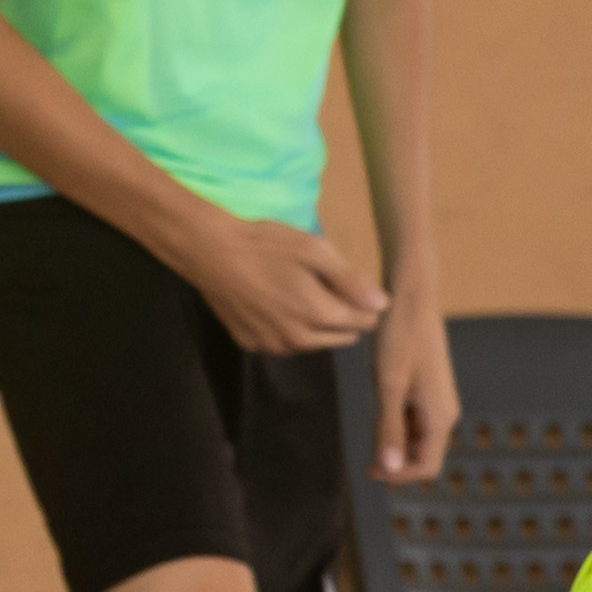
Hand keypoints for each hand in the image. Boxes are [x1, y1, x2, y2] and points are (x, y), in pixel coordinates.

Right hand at [181, 213, 388, 354]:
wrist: (208, 251)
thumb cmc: (265, 245)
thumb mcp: (315, 251)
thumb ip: (351, 281)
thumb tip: (383, 305)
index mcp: (321, 315)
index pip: (363, 323)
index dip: (363, 304)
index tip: (350, 286)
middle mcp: (300, 340)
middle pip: (342, 337)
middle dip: (342, 317)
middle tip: (323, 287)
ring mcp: (273, 346)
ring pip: (314, 343)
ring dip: (315, 326)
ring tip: (298, 293)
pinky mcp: (251, 345)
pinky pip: (283, 343)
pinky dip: (287, 329)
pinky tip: (274, 305)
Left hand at [369, 291, 459, 482]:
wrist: (411, 299)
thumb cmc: (400, 338)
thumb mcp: (389, 385)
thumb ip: (389, 429)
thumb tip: (389, 469)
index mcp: (440, 416)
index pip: (427, 467)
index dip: (400, 476)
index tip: (370, 470)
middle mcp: (445, 413)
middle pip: (424, 455)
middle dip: (396, 462)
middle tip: (364, 455)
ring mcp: (439, 401)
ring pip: (419, 439)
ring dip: (395, 442)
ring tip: (369, 424)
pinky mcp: (430, 390)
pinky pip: (416, 420)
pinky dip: (397, 424)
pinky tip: (378, 405)